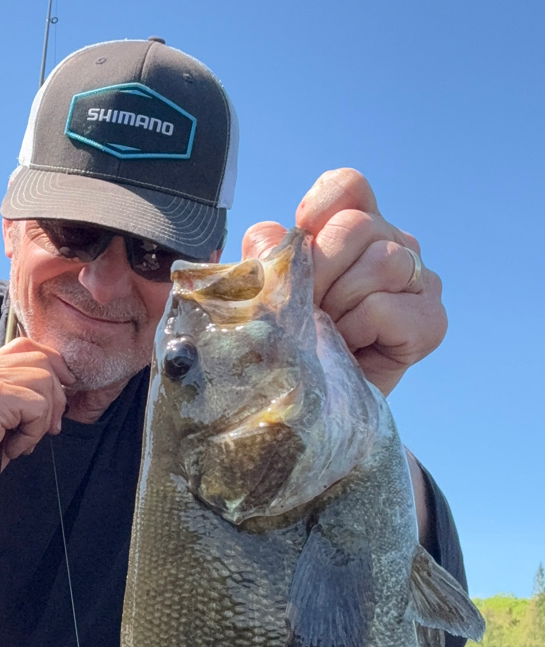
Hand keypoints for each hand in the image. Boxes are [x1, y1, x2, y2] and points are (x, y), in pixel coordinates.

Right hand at [0, 336, 75, 515]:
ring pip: (44, 383)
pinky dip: (33, 432)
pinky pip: (37, 406)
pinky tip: (13, 448)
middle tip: (49, 428)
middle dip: (56, 397)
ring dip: (43, 419)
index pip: (27, 346)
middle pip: (41, 360)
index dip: (54, 366)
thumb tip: (61, 387)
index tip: (62, 393)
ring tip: (23, 441)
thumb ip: (19, 394)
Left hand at [241, 168, 446, 395]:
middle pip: (356, 226)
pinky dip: (358, 329)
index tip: (297, 254)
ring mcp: (420, 282)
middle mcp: (394, 246)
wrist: (311, 408)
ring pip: (380, 262)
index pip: (346, 188)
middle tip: (308, 312)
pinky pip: (387, 306)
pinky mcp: (431, 322)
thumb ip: (266, 259)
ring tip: (328, 333)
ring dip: (338, 305)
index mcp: (354, 229)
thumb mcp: (266, 297)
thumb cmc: (289, 346)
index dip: (317, 210)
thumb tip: (272, 236)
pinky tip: (351, 348)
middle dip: (319, 273)